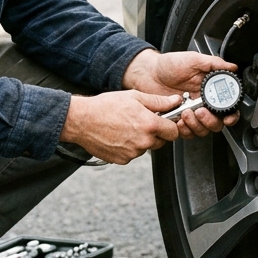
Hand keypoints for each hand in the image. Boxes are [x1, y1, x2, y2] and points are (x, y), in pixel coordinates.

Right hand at [60, 90, 181, 164]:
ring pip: (145, 148)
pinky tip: (118, 135)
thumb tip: (175, 101)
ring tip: (125, 127)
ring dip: (141, 140)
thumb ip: (158, 101)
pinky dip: (128, 147)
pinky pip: (132, 154)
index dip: (170, 126)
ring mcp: (132, 153)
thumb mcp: (134, 97)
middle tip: (140, 121)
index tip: (164, 122)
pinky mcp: (122, 160)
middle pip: (161, 142)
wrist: (82, 120)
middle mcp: (143, 142)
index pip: (174, 132)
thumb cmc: (105, 106)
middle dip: (155, 133)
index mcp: (149, 125)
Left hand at [122, 48, 238, 137]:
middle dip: (211, 121)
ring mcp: (190, 113)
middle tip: (200, 111)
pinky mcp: (178, 120)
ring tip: (186, 113)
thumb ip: (213, 63)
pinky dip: (184, 129)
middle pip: (216, 123)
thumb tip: (232, 67)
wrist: (147, 73)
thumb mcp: (193, 59)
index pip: (227, 108)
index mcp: (209, 91)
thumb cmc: (169, 64)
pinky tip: (179, 119)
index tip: (228, 118)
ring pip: (202, 130)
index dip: (231, 115)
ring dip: (197, 125)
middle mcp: (202, 104)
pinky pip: (186, 132)